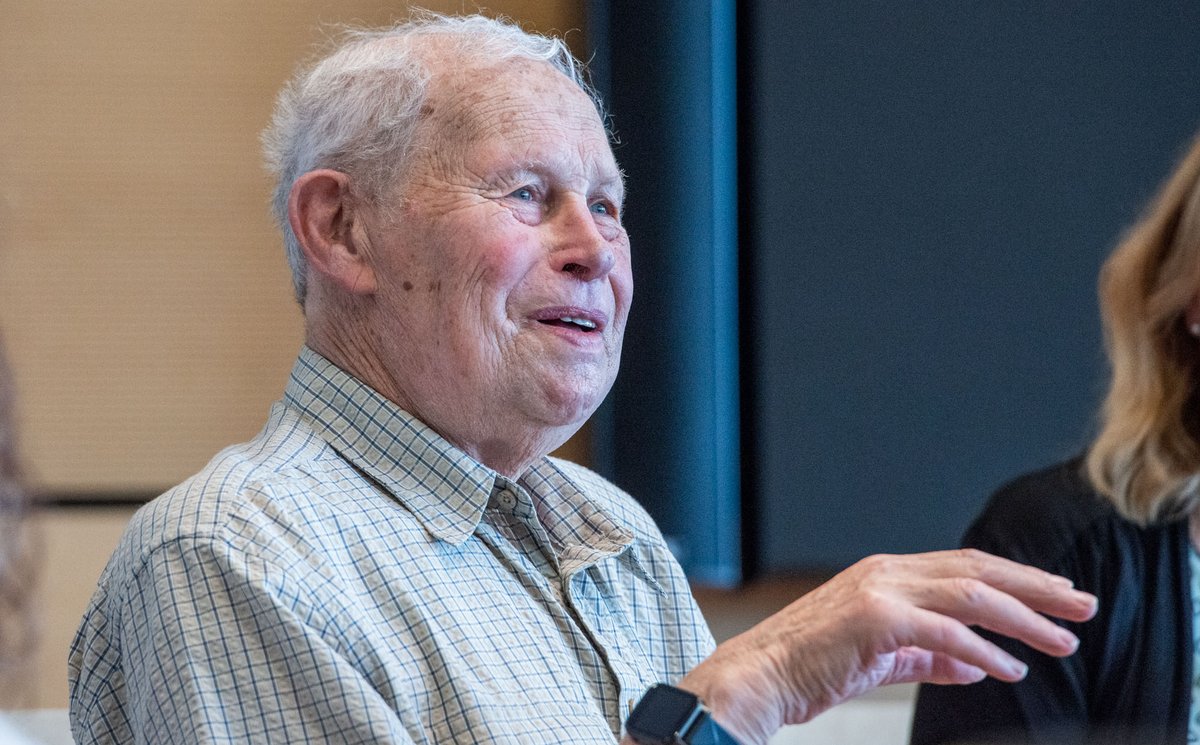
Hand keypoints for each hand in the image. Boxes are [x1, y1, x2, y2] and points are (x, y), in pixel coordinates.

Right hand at [677, 549, 1097, 744]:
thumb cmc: (808, 666)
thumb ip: (930, 656)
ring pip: (970, 595)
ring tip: (1061, 640)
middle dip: (1037, 588)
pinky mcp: (876, 620)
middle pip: (978, 570)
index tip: (1057, 595)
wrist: (759, 675)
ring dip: (1023, 617)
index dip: (1017, 579)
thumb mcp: (880, 657)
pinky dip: (983, 649)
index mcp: (887, 573)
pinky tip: (1010, 667)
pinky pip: (945, 634)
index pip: (966, 567)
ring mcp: (880, 591)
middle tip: (1083, 606)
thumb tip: (980, 663)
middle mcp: (887, 572)